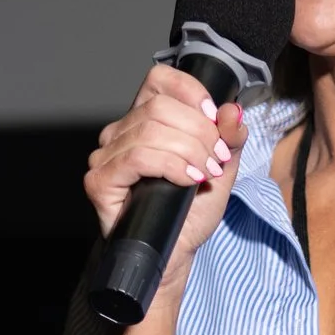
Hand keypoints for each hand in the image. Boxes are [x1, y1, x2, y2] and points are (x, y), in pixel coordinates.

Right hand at [84, 65, 247, 291]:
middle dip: (199, 132)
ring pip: (150, 130)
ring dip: (189, 151)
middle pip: (160, 107)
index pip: (160, 79)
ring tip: (205, 174)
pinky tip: (187, 180)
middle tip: (217, 159)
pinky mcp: (100, 180)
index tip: (214, 118)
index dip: (190, 92)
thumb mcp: (221, 170)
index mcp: (146, 120)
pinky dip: (170, 165)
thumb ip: (229, 138)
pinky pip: (137, 157)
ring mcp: (106, 155)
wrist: (175, 255)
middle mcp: (121, 132)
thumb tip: (233, 110)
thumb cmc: (191, 213)